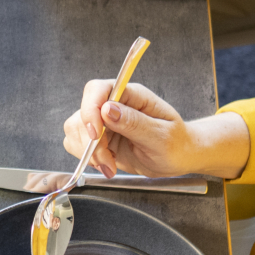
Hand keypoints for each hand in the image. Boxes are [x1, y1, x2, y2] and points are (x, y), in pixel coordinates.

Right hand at [63, 82, 251, 180]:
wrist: (179, 158)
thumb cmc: (177, 145)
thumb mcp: (161, 136)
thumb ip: (134, 123)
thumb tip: (107, 109)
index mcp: (132, 95)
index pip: (98, 90)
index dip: (90, 109)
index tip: (97, 134)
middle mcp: (114, 104)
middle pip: (82, 113)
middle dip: (91, 142)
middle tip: (108, 160)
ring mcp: (104, 121)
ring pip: (76, 130)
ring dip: (88, 153)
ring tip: (110, 165)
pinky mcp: (99, 138)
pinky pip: (78, 144)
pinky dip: (88, 159)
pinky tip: (107, 165)